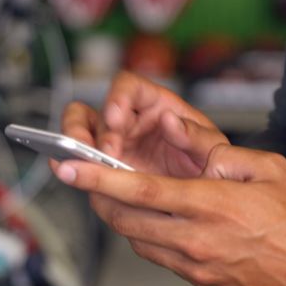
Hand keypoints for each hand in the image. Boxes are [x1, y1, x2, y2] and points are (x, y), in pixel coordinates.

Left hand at [55, 143, 285, 285]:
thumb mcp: (270, 168)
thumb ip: (219, 151)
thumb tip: (182, 135)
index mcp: (211, 206)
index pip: (139, 192)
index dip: (98, 180)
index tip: (68, 169)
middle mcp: (197, 241)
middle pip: (126, 223)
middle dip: (99, 201)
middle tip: (86, 182)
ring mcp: (199, 269)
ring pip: (141, 244)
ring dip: (124, 222)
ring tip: (121, 202)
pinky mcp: (205, 285)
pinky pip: (164, 261)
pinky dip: (152, 241)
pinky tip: (162, 226)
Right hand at [59, 71, 226, 177]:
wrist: (204, 199)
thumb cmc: (209, 163)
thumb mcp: (212, 148)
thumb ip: (195, 134)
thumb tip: (170, 120)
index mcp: (154, 104)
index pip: (128, 86)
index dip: (117, 97)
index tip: (116, 116)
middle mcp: (129, 121)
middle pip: (94, 109)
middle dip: (88, 128)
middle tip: (102, 150)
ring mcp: (114, 145)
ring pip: (79, 133)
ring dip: (75, 146)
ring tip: (82, 163)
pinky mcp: (105, 169)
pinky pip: (80, 162)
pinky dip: (72, 166)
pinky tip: (74, 174)